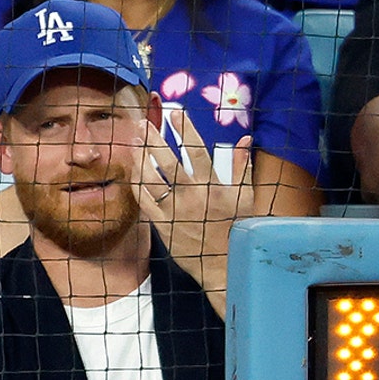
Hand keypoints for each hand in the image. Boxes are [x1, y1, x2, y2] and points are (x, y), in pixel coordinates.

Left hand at [137, 110, 252, 315]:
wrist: (224, 266)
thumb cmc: (237, 229)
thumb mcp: (246, 198)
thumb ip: (243, 166)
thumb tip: (245, 138)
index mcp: (214, 187)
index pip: (197, 152)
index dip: (185, 131)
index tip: (175, 113)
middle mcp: (193, 197)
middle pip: (168, 163)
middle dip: (154, 140)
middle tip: (142, 123)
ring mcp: (175, 212)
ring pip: (152, 180)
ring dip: (140, 159)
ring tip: (133, 141)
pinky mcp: (162, 226)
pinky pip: (145, 201)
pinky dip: (137, 183)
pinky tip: (132, 169)